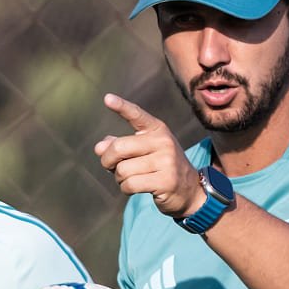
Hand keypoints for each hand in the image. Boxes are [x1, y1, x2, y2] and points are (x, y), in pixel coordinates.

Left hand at [94, 93, 204, 217]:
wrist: (188, 190)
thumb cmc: (159, 167)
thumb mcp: (142, 152)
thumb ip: (119, 146)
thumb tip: (99, 147)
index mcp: (157, 129)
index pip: (137, 114)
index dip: (121, 106)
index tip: (107, 98)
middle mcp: (163, 141)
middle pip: (119, 148)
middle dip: (107, 160)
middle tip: (110, 167)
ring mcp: (167, 161)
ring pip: (122, 170)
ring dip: (119, 178)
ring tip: (130, 178)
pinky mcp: (166, 181)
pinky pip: (130, 184)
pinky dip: (125, 188)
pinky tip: (135, 188)